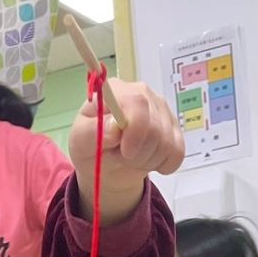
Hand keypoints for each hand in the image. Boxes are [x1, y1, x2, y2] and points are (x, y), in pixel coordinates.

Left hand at [69, 78, 184, 222]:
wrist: (106, 165)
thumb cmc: (91, 148)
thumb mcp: (80, 142)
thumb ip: (91, 133)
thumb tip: (114, 128)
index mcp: (118, 91)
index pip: (138, 103)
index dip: (135, 132)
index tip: (124, 151)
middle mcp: (143, 94)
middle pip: (155, 128)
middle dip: (137, 154)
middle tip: (121, 156)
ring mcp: (162, 110)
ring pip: (167, 144)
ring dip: (147, 161)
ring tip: (131, 158)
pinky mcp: (174, 129)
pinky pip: (177, 153)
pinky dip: (163, 165)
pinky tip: (149, 161)